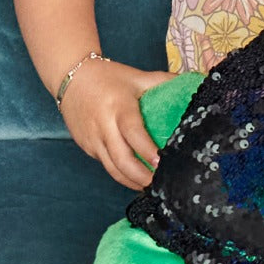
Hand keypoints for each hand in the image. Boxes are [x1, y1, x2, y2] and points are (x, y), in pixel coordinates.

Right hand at [58, 59, 175, 188]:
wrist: (70, 76)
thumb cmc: (107, 77)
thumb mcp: (136, 76)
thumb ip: (163, 80)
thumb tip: (193, 81)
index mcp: (118, 107)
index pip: (133, 132)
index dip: (146, 150)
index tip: (162, 162)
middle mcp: (103, 126)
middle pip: (121, 159)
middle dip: (140, 176)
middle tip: (159, 185)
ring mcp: (92, 139)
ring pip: (111, 168)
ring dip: (131, 181)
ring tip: (150, 188)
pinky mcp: (86, 146)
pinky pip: (105, 164)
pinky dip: (120, 174)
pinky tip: (135, 178)